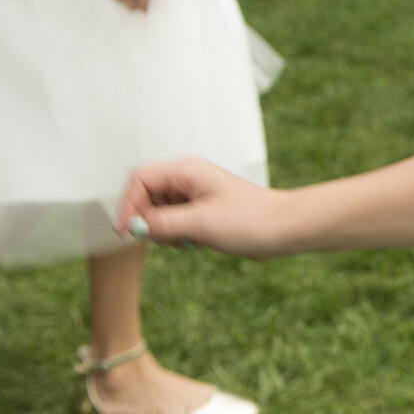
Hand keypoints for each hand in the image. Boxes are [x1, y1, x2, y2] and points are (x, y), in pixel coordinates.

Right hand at [119, 157, 290, 258]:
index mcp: (187, 171)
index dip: (129, 205)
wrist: (284, 229)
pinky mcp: (200, 212)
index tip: (129, 232)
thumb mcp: (200, 224)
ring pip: (158, 212)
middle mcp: (187, 179)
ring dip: (165, 231)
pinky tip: (196, 242)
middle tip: (167, 238)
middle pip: (146, 196)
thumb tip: (133, 226)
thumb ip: (163, 223)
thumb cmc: (252, 220)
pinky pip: (173, 222)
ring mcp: (194, 195)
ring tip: (189, 239)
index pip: (140, 179)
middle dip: (149, 220)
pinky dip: (177, 235)